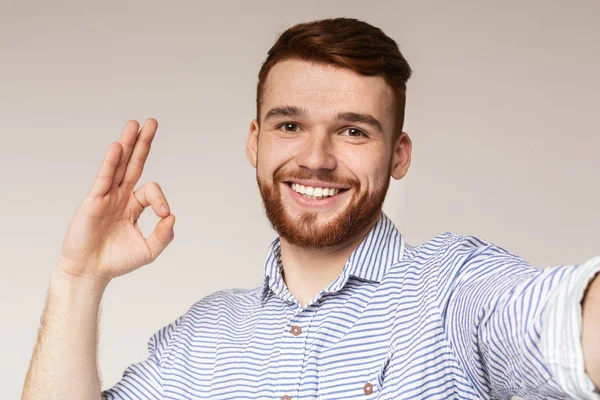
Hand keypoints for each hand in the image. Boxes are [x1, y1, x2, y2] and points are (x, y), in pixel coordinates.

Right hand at [56, 119, 174, 281]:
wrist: (91, 272)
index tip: (163, 216)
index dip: (161, 200)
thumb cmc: (117, 261)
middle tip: (152, 122)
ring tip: (135, 124)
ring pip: (119, 164)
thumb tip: (172, 216)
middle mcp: (120, 196)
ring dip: (127, 143)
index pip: (151, 190)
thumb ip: (164, 235)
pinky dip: (111, 162)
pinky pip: (104, 177)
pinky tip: (117, 147)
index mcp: (134, 206)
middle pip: (134, 164)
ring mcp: (106, 196)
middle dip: (143, 143)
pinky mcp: (93, 201)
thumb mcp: (149, 250)